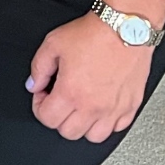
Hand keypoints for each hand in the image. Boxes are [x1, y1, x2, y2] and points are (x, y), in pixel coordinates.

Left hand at [28, 12, 152, 140]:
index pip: (47, 119)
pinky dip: (107, 123)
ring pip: (94, 137)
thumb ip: (38, 68)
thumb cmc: (93, 34)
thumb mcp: (53, 44)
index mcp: (71, 92)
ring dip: (83, 125)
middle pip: (69, 132)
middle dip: (58, 117)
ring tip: (79, 106)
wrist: (125, 27)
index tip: (43, 94)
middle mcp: (94, 106)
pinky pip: (117, 128)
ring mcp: (114, 109)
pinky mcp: (131, 106)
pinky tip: (100, 106)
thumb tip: (34, 84)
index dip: (39, 106)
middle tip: (59, 99)